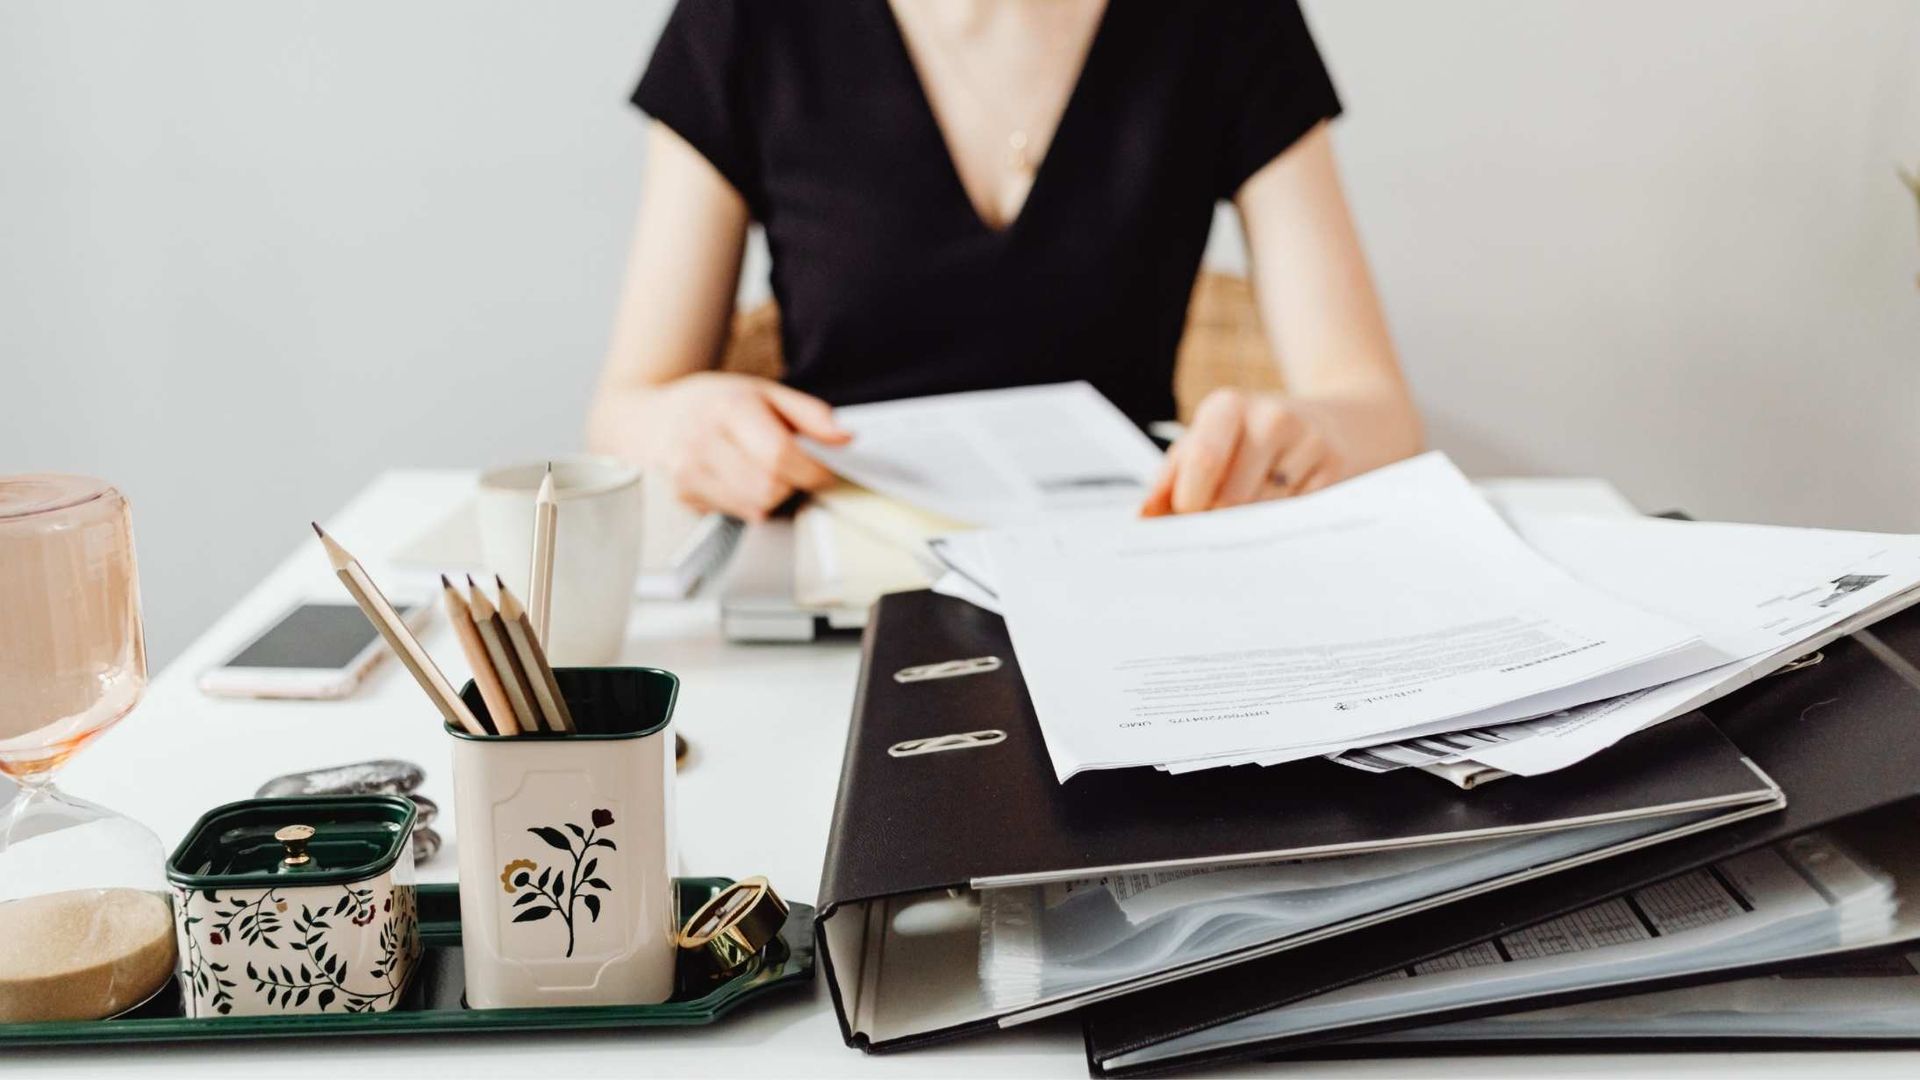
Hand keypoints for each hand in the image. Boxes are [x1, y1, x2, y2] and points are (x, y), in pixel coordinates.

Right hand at [650, 373, 850, 520]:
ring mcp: (687, 471)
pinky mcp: (682, 495)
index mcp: (727, 407)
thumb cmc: (712, 402)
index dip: (812, 470)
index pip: (780, 454)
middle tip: (791, 470)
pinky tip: (737, 479)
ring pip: (755, 507)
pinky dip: (748, 503)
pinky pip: (736, 513)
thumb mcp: (763, 392)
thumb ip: (809, 414)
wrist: (649, 417)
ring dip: (772, 496)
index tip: (825, 472)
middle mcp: (702, 440)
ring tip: (763, 472)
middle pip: (769, 487)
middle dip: (791, 484)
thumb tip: (845, 438)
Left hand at [1140, 389, 1342, 516]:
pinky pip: (1294, 517)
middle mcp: (1271, 417)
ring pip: (1264, 513)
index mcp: (1227, 407)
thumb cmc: (1250, 440)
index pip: (1203, 461)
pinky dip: (1280, 522)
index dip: (1189, 502)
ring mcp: (1308, 440)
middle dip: (1218, 520)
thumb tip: (1145, 516)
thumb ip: (1170, 479)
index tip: (1187, 515)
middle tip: (1218, 518)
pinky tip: (1282, 504)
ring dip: (1249, 525)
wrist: (1332, 423)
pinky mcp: (1334, 468)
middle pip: (1232, 498)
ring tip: (1252, 506)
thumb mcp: (1207, 443)